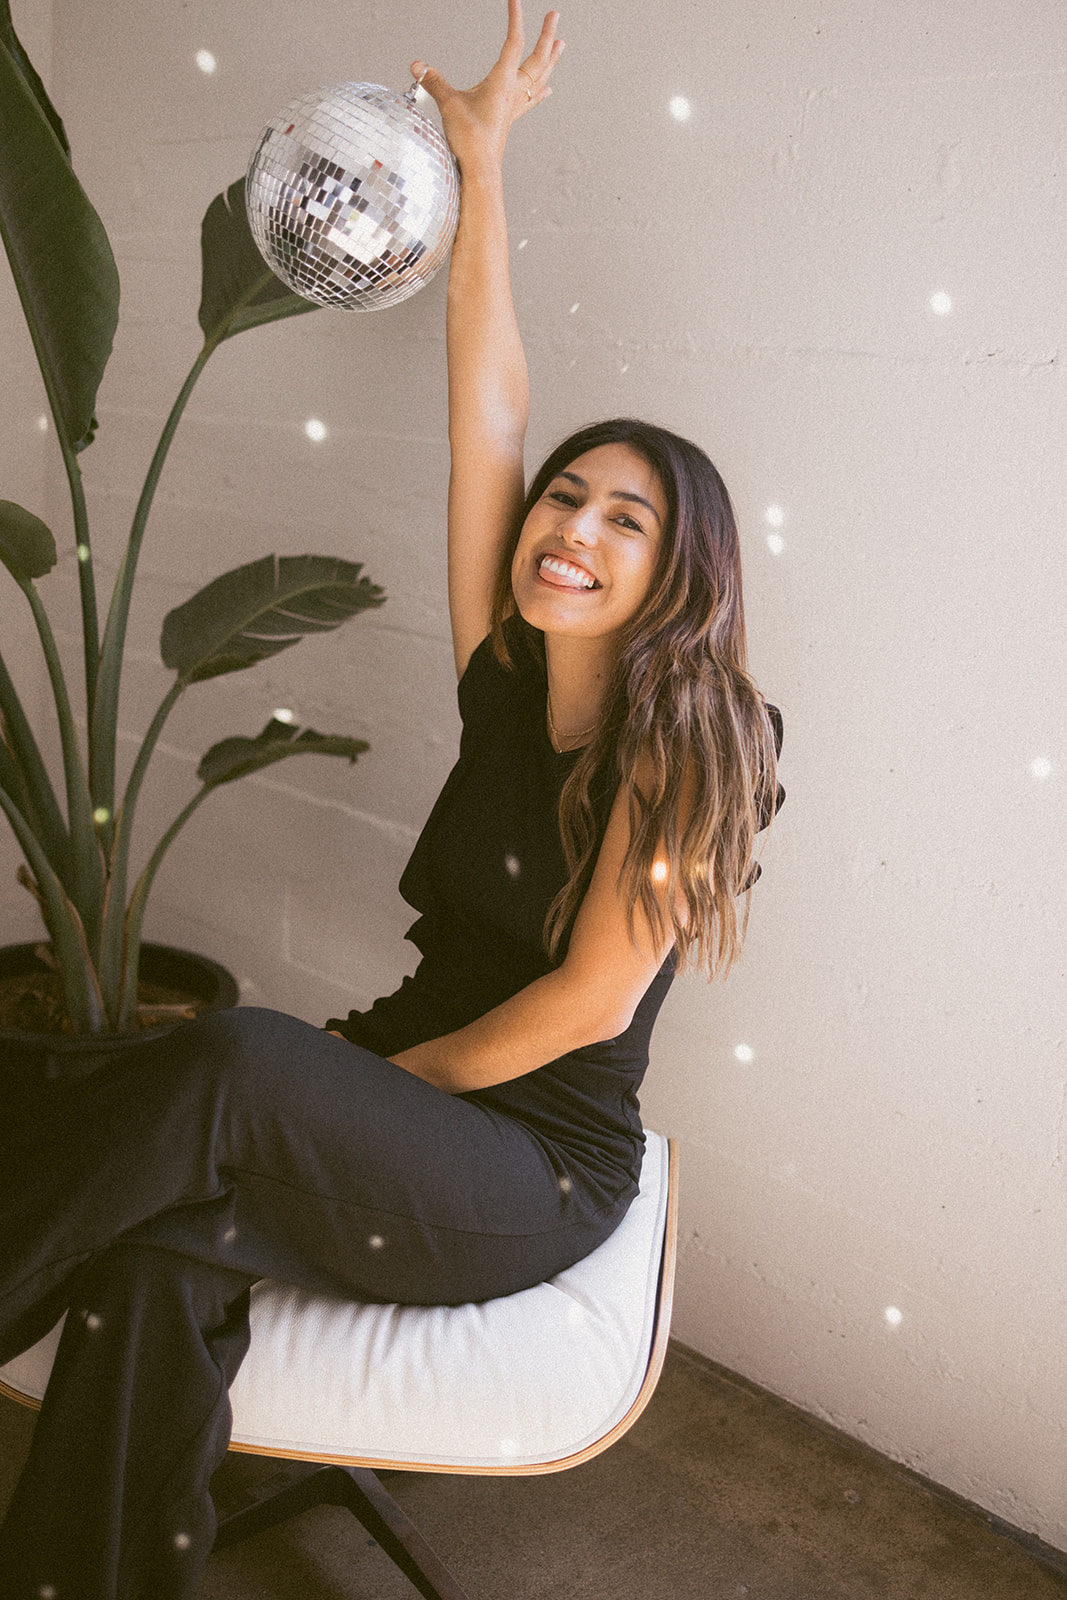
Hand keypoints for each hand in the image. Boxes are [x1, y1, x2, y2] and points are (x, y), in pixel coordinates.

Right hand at [411, 0, 563, 175]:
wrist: (481, 169)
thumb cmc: (470, 140)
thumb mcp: (448, 105)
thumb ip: (433, 82)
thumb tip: (417, 66)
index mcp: (502, 82)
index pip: (513, 42)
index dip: (515, 18)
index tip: (515, 0)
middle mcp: (513, 92)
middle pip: (537, 58)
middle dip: (546, 34)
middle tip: (555, 15)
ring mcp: (514, 106)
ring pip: (539, 77)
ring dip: (550, 59)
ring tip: (560, 45)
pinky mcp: (510, 118)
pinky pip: (531, 100)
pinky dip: (541, 90)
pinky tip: (548, 88)